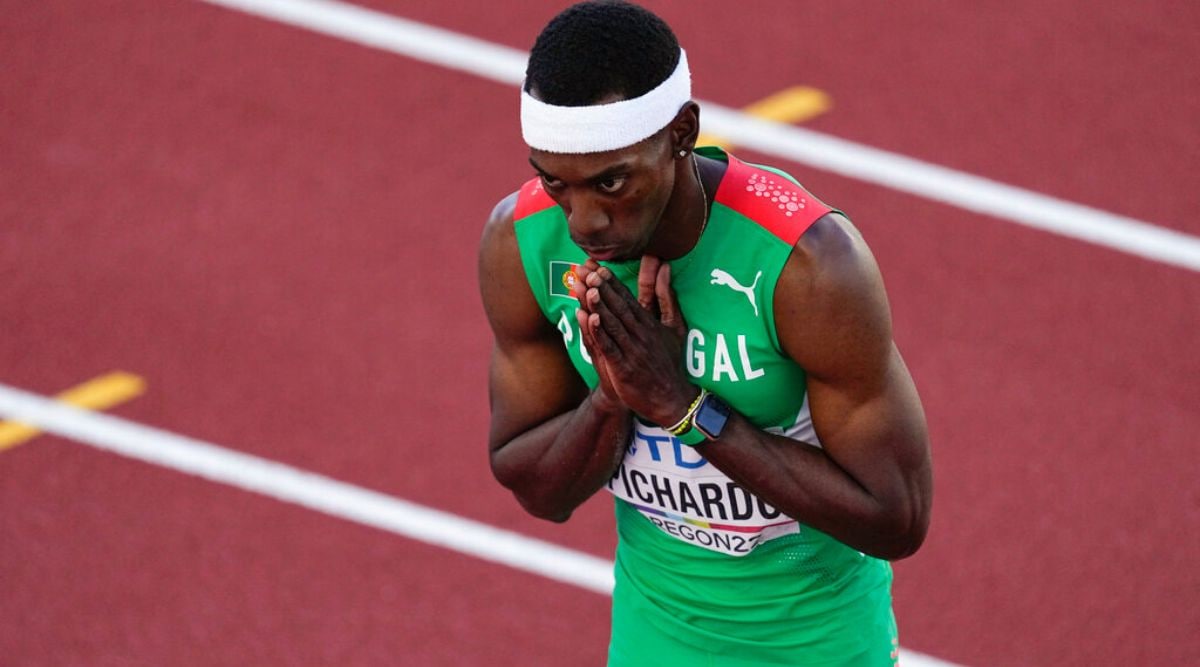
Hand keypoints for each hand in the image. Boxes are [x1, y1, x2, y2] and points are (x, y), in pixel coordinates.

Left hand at [576, 256, 694, 425]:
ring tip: (584, 286)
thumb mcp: (675, 327)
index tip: (598, 267)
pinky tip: (588, 318)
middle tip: (586, 270)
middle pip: (618, 307)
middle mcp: (640, 334)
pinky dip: (598, 332)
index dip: (612, 283)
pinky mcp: (624, 368)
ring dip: (597, 304)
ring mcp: (632, 351)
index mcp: (649, 324)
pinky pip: (609, 346)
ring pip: (612, 323)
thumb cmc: (670, 362)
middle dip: (601, 288)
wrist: (671, 399)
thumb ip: (668, 297)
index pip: (628, 299)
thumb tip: (667, 268)